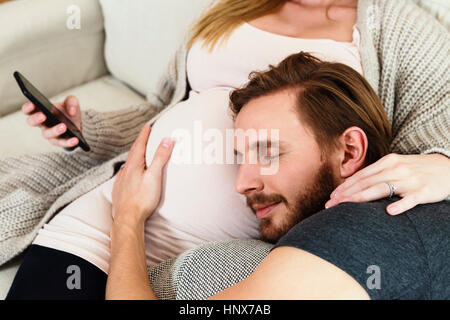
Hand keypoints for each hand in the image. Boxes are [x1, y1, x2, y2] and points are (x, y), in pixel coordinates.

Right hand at [22, 95, 81, 148]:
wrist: (77, 125)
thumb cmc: (68, 112)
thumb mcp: (71, 103)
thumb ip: (71, 101)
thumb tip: (72, 111)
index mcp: (41, 111)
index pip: (28, 110)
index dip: (27, 107)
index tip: (32, 104)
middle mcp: (42, 123)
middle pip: (32, 122)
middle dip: (36, 119)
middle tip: (43, 116)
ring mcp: (49, 134)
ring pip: (46, 134)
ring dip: (54, 131)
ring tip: (63, 127)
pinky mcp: (58, 142)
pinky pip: (61, 143)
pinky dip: (68, 142)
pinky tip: (75, 140)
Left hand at [111, 123, 173, 227]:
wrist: (127, 219)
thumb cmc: (142, 199)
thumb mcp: (154, 176)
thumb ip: (160, 158)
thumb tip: (166, 140)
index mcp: (134, 165)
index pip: (139, 145)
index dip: (144, 134)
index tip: (147, 126)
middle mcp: (125, 171)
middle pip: (133, 153)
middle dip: (139, 143)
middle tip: (144, 136)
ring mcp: (121, 181)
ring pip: (128, 164)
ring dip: (135, 157)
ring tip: (140, 154)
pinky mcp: (120, 191)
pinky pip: (125, 175)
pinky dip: (131, 170)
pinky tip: (132, 175)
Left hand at [325, 153, 449, 214]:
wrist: (448, 167)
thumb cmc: (418, 169)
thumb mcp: (396, 165)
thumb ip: (377, 173)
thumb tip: (354, 184)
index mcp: (388, 162)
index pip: (361, 175)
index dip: (345, 186)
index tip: (331, 196)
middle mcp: (397, 168)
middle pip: (366, 182)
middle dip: (346, 194)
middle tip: (330, 205)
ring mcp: (411, 179)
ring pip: (382, 188)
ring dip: (361, 198)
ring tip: (346, 206)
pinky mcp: (425, 191)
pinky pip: (411, 199)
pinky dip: (400, 204)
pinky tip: (389, 212)